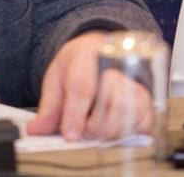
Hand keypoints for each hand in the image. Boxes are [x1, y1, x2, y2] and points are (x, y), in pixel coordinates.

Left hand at [26, 32, 153, 140]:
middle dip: (94, 125)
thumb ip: (49, 106)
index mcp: (87, 54)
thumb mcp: (57, 78)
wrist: (101, 49)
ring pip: (129, 114)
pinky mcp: (147, 99)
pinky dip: (127, 133)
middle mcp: (117, 64)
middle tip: (82, 129)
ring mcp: (134, 80)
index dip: (76, 115)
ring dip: (109, 130)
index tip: (70, 135)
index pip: (84, 87)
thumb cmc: (80, 64)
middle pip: (113, 103)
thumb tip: (37, 130)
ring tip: (96, 127)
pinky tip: (113, 128)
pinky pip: (143, 123)